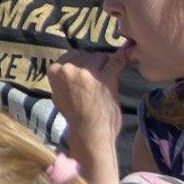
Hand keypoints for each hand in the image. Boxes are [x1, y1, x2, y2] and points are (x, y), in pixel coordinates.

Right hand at [43, 57, 121, 183]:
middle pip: (87, 55)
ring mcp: (88, 73)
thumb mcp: (58, 95)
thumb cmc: (74, 116)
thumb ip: (62, 79)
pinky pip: (117, 61)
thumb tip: (67, 67)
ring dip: (105, 67)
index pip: (72, 55)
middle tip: (96, 83)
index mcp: (55, 71)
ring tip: (105, 84)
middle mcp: (70, 69)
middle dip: (93, 65)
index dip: (81, 64)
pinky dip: (123, 56)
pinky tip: (129, 51)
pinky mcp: (106, 78)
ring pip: (101, 57)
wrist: (89, 133)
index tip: (85, 75)